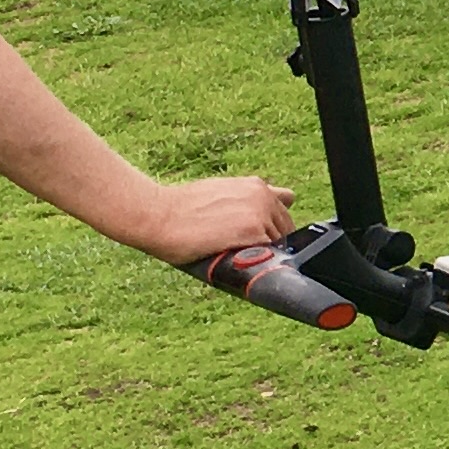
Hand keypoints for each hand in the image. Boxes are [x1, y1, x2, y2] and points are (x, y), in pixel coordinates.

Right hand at [130, 176, 297, 266]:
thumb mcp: (223, 192)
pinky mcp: (253, 233)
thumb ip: (254, 198)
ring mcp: (260, 215)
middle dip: (269, 244)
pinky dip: (256, 262)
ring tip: (231, 253)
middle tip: (237, 250)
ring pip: (278, 246)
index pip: (283, 215)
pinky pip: (269, 256)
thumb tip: (288, 196)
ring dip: (262, 254)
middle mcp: (263, 196)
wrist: (159, 215)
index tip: (253, 241)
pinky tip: (233, 260)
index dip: (270, 232)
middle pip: (285, 232)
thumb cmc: (184, 207)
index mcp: (257, 186)